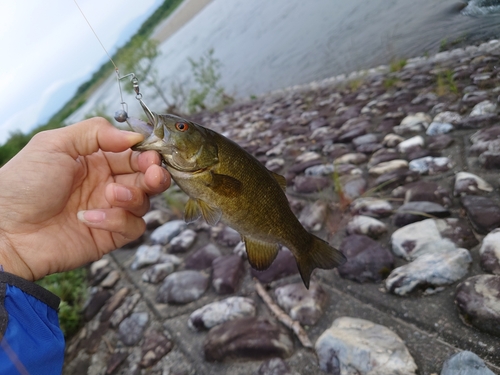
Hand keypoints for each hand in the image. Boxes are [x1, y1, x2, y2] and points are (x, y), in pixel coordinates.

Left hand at [0, 117, 170, 280]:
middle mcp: (106, 184)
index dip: (147, 153)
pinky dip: (118, 221)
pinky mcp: (109, 236)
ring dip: (133, 196)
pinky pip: (133, 227)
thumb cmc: (23, 185)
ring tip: (110, 195)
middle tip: (152, 173)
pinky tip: (89, 219)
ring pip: (145, 202)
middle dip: (154, 174)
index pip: (134, 154)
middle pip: (147, 178)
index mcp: (95, 160)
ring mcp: (109, 210)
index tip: (151, 153)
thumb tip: (135, 136)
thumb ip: (96, 132)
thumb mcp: (54, 144)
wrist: (6, 232)